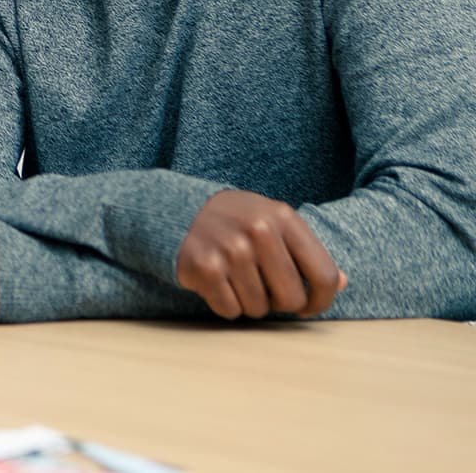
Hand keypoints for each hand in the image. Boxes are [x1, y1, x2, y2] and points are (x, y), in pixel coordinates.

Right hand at [176, 190, 346, 319]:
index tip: (308, 306)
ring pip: (258, 309)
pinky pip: (230, 310)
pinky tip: (218, 284)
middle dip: (280, 303)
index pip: (324, 275)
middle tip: (264, 289)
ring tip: (236, 281)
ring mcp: (231, 249)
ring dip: (249, 303)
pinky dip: (225, 304)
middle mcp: (259, 231)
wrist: (178, 210)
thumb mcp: (274, 222)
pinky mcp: (205, 267)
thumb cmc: (236, 222)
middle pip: (292, 299)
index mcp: (283, 217)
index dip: (321, 301)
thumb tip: (343, 283)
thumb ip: (307, 251)